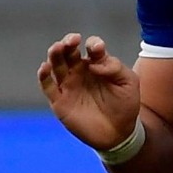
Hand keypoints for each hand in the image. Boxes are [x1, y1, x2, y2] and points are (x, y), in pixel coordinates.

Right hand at [37, 33, 140, 150]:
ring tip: (58, 47)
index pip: (92, 47)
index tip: (97, 49)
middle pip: (69, 51)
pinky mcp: (60, 101)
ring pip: (56, 65)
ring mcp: (69, 85)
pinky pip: (47, 86)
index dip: (93, 44)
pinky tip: (45, 67)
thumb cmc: (125, 104)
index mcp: (98, 64)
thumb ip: (115, 67)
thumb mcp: (129, 82)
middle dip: (68, 42)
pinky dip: (43, 76)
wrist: (119, 132)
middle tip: (72, 40)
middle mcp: (81, 71)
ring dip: (55, 54)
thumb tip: (95, 63)